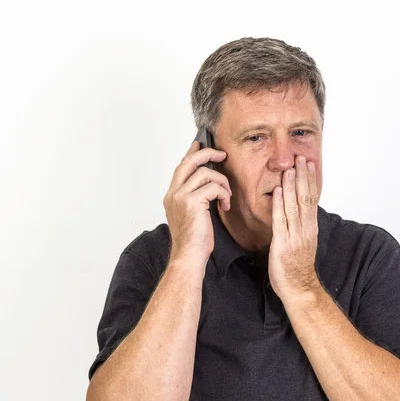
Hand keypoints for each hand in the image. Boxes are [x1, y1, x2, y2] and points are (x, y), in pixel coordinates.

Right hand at [163, 138, 231, 263]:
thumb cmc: (194, 240)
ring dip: (223, 183)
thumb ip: (196, 198)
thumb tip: (209, 185)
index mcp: (172, 195)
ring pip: (206, 173)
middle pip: (190, 161)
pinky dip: (224, 194)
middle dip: (208, 153)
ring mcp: (181, 196)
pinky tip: (225, 206)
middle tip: (223, 155)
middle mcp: (173, 193)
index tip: (200, 144)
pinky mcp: (192, 202)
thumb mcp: (193, 215)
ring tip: (226, 197)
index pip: (181, 167)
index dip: (192, 153)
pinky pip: (214, 187)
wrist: (189, 256)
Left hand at [268, 155, 320, 300]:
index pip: (312, 198)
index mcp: (311, 227)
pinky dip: (279, 205)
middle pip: (305, 198)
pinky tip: (277, 191)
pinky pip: (281, 221)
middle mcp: (305, 229)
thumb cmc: (298, 267)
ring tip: (289, 169)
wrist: (299, 288)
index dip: (310, 180)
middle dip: (303, 177)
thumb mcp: (303, 241)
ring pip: (294, 206)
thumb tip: (297, 209)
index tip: (308, 163)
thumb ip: (300, 225)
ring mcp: (295, 236)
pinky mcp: (282, 244)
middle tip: (301, 158)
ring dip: (291, 186)